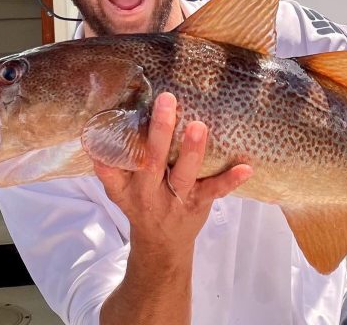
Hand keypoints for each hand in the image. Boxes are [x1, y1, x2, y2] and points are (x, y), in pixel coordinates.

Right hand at [94, 92, 252, 259]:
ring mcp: (176, 199)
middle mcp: (149, 192)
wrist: (161, 245)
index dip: (109, 150)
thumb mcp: (119, 192)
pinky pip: (215, 192)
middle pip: (152, 160)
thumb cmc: (142, 205)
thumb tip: (100, 131)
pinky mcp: (198, 204)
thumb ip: (112, 167)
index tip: (111, 123)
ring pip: (183, 174)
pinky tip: (246, 168)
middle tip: (167, 101)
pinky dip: (230, 181)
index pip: (113, 168)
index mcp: (126, 187)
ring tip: (198, 126)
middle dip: (159, 130)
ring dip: (192, 150)